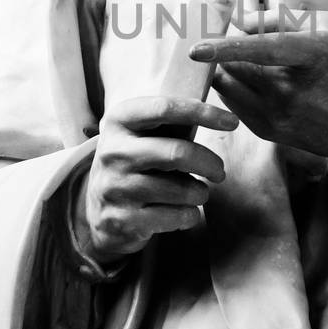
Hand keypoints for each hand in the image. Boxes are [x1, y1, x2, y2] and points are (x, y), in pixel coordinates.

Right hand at [74, 95, 237, 266]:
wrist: (95, 209)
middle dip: (209, 163)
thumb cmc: (133, 162)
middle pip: (177, 153)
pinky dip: (190, 215)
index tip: (232, 122)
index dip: (203, 112)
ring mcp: (115, 187)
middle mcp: (113, 152)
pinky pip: (175, 217)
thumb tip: (222, 115)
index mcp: (119, 121)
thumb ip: (170, 122)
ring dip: (200, 193)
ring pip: (180, 190)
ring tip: (198, 192)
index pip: (165, 109)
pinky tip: (185, 211)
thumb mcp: (139, 135)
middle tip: (219, 172)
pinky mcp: (122, 219)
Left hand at [191, 10, 327, 174]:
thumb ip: (283, 19)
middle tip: (211, 35)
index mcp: (313, 56)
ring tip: (232, 58)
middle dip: (220, 52)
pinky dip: (233, 90)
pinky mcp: (275, 134)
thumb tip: (240, 21)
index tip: (196, 48)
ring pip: (231, 89)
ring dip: (223, 71)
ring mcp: (283, 118)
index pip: (262, 50)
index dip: (226, 48)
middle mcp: (295, 91)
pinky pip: (236, 107)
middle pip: (237, 68)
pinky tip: (245, 79)